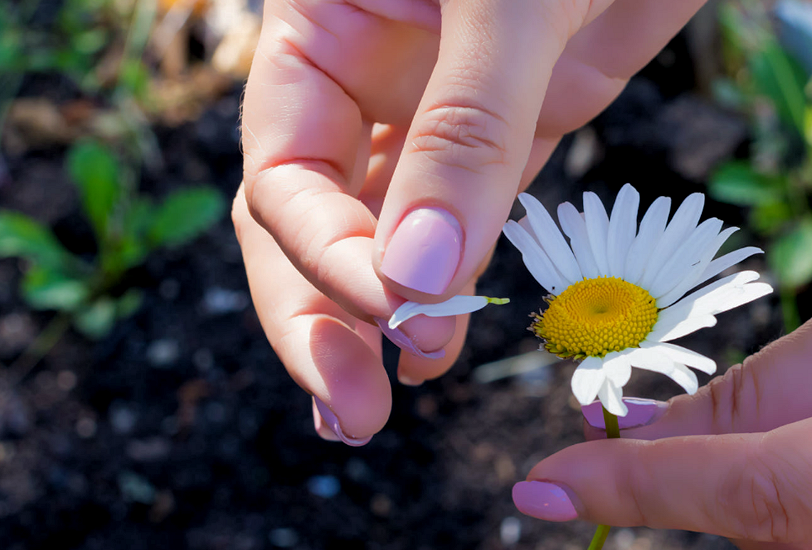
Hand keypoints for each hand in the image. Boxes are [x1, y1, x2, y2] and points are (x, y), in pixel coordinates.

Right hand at [231, 0, 707, 443]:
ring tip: (384, 398)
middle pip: (313, 217)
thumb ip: (465, 130)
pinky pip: (476, 211)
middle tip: (352, 408)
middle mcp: (370, 73)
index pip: (286, 169)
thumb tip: (418, 278)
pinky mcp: (526, 118)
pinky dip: (461, 277)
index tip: (398, 311)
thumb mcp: (506, 4)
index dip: (328, 253)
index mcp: (322, 27)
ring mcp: (446, 104)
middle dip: (321, 313)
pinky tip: (448, 337)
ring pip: (390, 228)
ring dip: (383, 315)